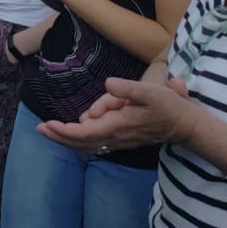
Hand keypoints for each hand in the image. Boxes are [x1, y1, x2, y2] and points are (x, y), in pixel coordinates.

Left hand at [36, 76, 199, 152]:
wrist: (186, 126)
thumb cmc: (168, 107)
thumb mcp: (149, 92)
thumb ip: (127, 89)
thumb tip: (108, 85)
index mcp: (118, 125)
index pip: (85, 132)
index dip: (64, 131)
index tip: (48, 124)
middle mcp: (116, 137)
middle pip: (82, 141)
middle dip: (60, 136)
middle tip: (40, 127)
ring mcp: (120, 140)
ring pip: (89, 142)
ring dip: (69, 137)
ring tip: (50, 127)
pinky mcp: (123, 138)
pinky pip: (97, 140)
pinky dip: (82, 137)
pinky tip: (75, 129)